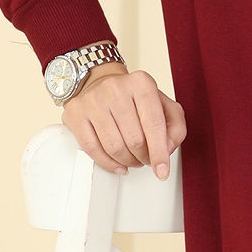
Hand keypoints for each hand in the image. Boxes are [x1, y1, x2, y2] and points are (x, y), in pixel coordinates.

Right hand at [62, 63, 186, 179]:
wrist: (99, 82)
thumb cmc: (133, 97)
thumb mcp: (162, 104)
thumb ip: (175, 125)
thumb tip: (166, 149)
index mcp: (141, 82)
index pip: (154, 123)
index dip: (160, 151)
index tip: (162, 170)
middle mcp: (116, 88)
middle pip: (134, 138)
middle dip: (144, 157)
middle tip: (146, 159)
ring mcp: (93, 100)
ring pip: (114, 146)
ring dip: (127, 161)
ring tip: (133, 160)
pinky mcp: (76, 113)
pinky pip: (92, 148)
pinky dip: (108, 163)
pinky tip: (118, 165)